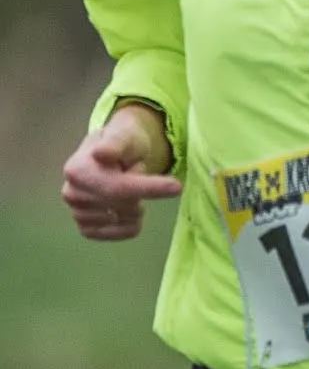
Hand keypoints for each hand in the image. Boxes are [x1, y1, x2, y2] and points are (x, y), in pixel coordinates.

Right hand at [61, 103, 180, 240]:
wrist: (115, 154)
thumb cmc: (123, 142)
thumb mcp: (125, 135)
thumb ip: (116, 144)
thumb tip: (101, 153)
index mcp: (77, 169)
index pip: (117, 186)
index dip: (148, 187)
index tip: (177, 187)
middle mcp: (71, 193)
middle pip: (123, 204)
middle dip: (143, 190)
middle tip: (138, 171)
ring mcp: (76, 212)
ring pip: (123, 219)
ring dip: (136, 204)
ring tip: (127, 185)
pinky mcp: (85, 227)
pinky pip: (116, 234)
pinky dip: (130, 223)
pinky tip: (128, 207)